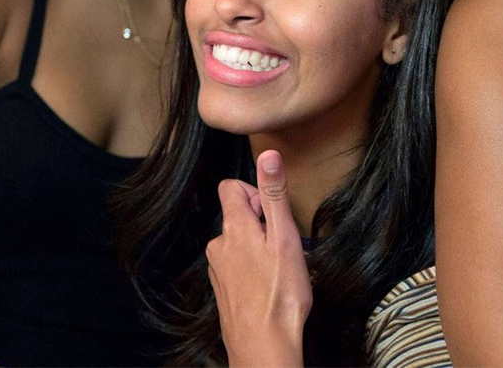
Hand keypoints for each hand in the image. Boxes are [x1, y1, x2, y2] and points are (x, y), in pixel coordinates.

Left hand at [206, 150, 310, 367]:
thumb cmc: (280, 295)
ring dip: (257, 247)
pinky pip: (236, 266)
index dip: (255, 193)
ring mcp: (218, 269)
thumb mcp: (285, 237)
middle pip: (237, 215)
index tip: (273, 213)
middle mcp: (219, 245)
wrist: (264, 348)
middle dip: (261, 223)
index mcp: (233, 227)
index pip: (230, 187)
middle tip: (283, 245)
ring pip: (238, 242)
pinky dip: (252, 269)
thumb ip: (274, 194)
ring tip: (278, 269)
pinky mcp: (222, 289)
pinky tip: (268, 286)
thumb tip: (268, 155)